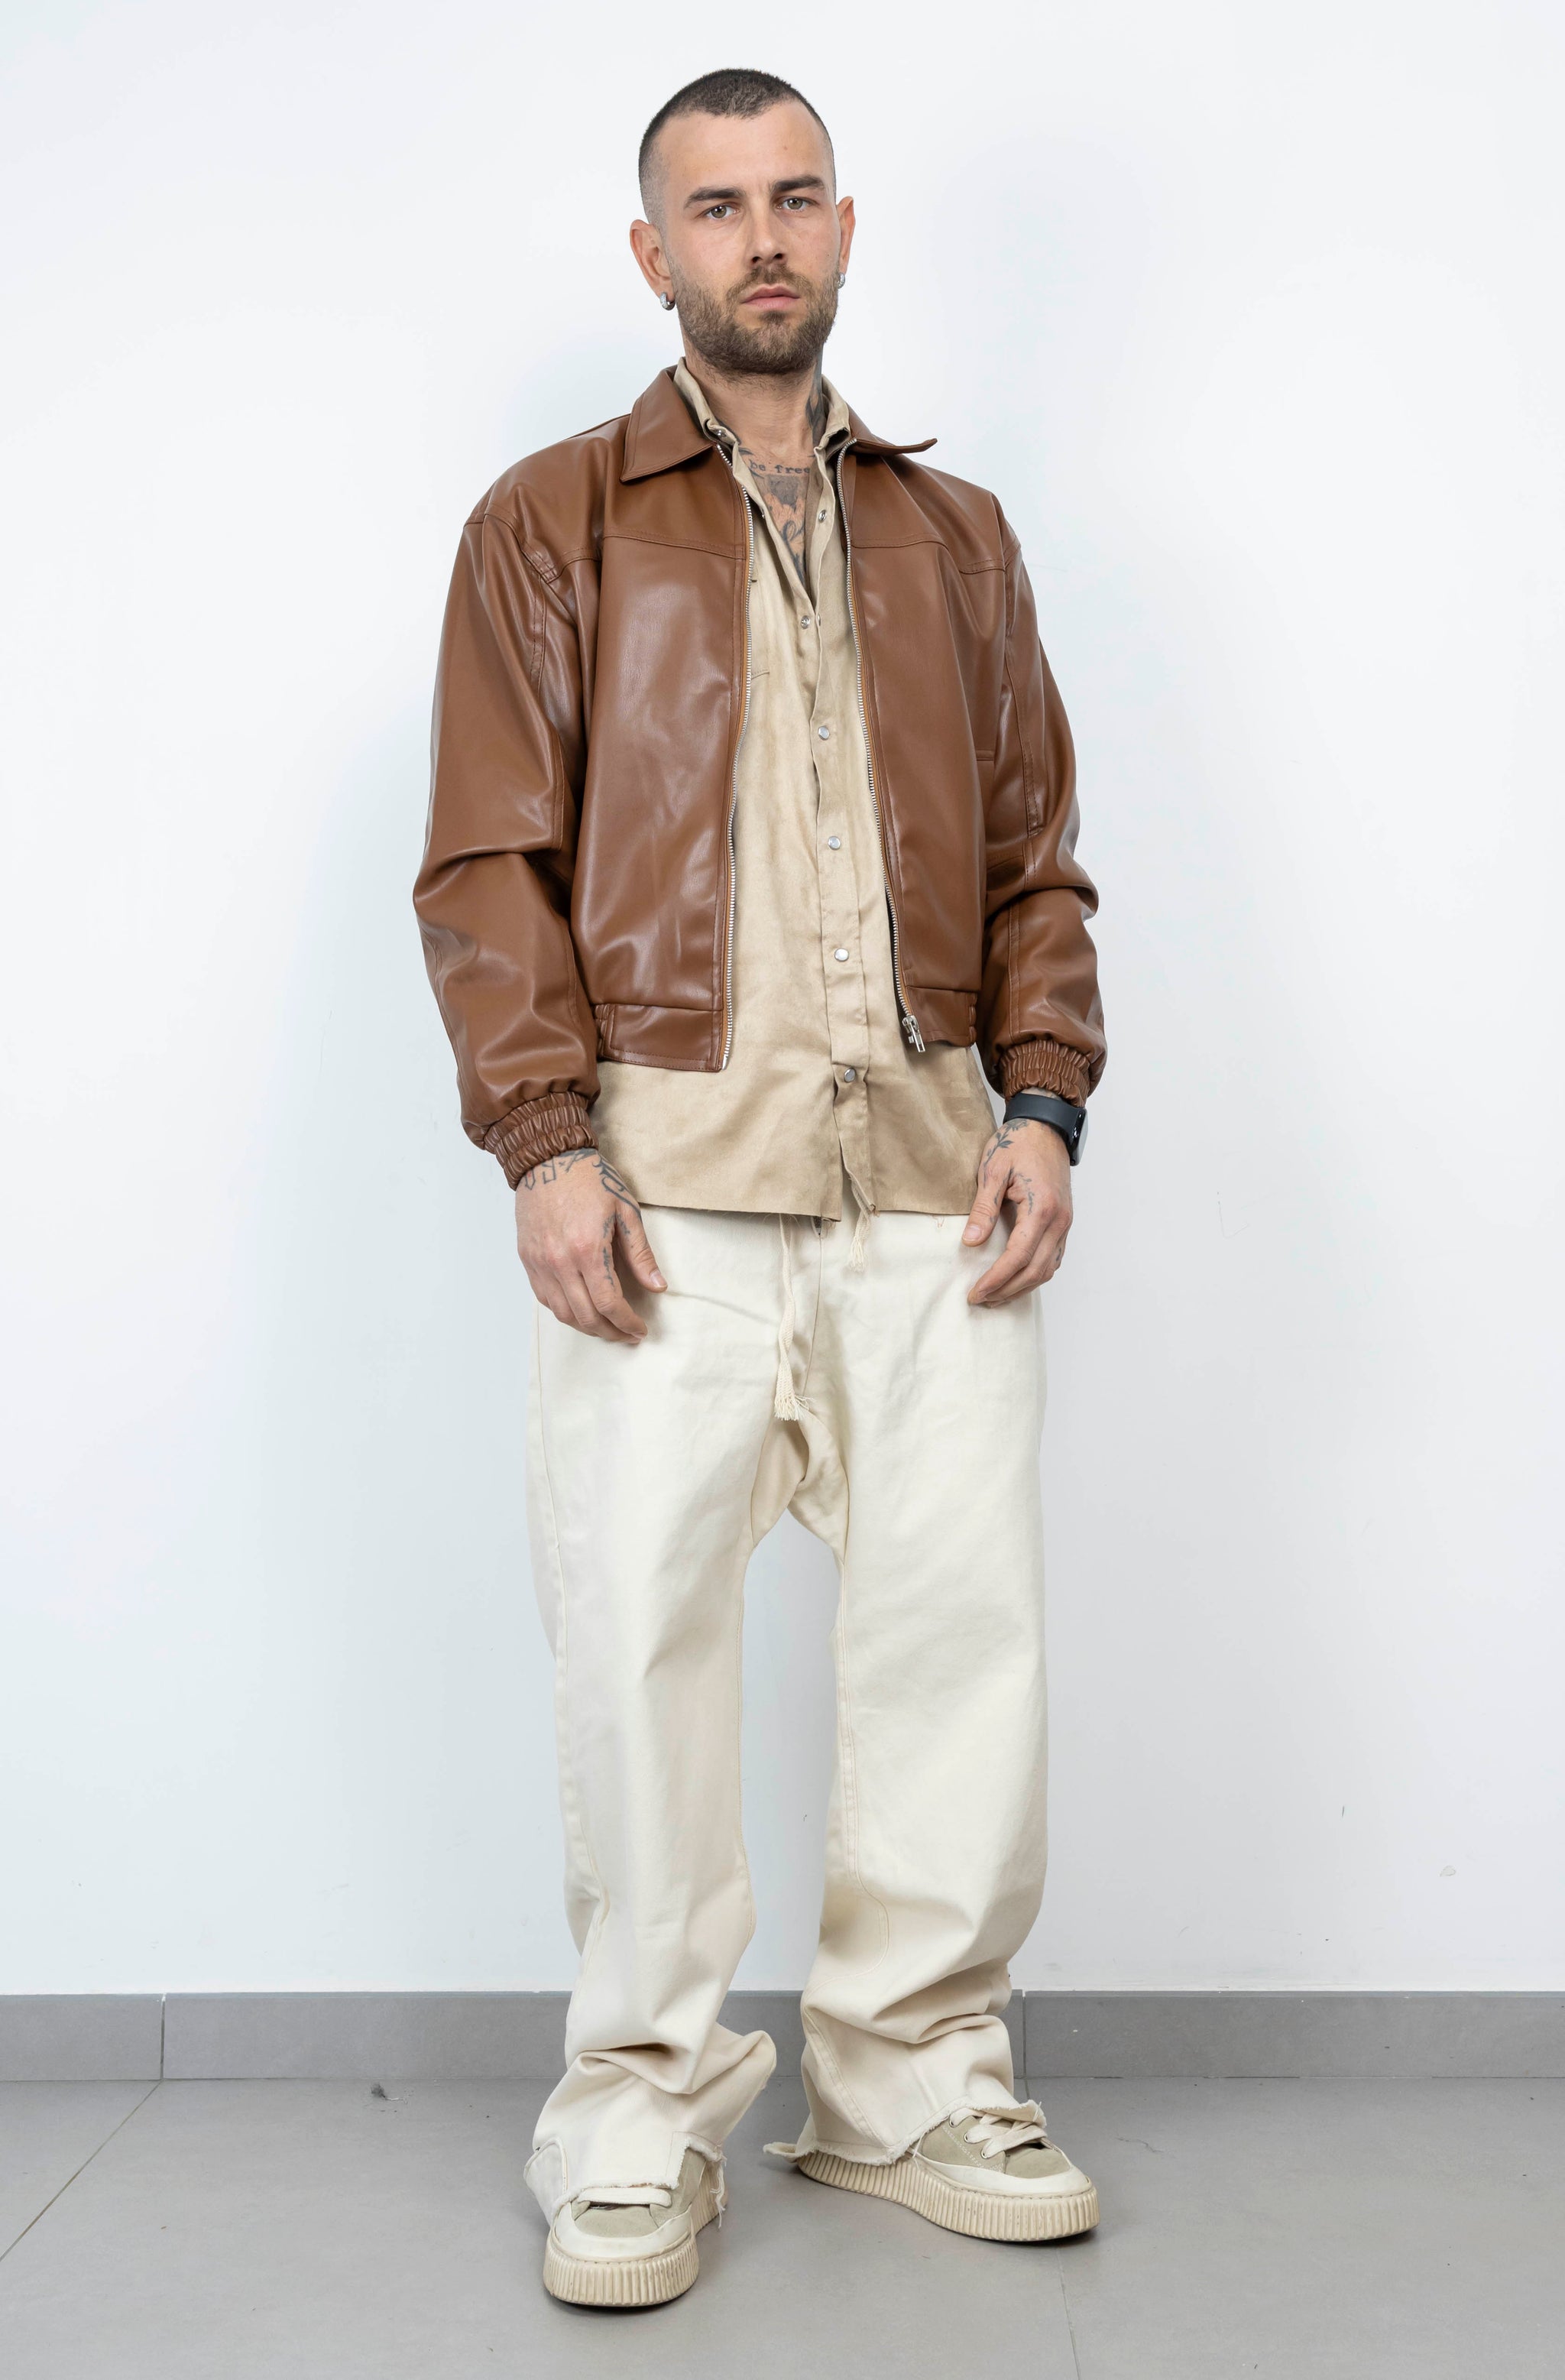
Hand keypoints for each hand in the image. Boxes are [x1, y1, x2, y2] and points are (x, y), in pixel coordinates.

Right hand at [514, 1146, 664, 1341]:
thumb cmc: (590, 1180)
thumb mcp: (626, 1211)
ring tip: (607, 1327)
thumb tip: (658, 1287)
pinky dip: (565, 1312)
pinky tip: (581, 1310)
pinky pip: (545, 1299)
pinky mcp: (528, 1259)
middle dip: (610, 1332)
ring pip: (563, 1313)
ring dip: (587, 1327)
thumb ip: (641, 1254)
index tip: (640, 1329)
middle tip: (627, 1335)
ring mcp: (539, 1262)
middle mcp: (560, 1261)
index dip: (627, 1323)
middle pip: (585, 1316)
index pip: (609, 1303)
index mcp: (587, 1248)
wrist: (548, 1159)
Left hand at [962, 1118, 1072, 1304]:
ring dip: (1022, 1287)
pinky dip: (1035, 1274)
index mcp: (1042, 1209)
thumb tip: (971, 1242)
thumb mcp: (992, 1170)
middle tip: (980, 1299)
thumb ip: (983, 1208)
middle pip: (1035, 1270)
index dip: (996, 1279)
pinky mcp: (1064, 1222)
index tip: (976, 1293)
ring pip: (1048, 1269)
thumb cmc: (1018, 1143)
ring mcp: (1065, 1223)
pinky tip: (1016, 1280)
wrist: (1045, 1126)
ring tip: (995, 1296)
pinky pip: (1053, 1258)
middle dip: (1007, 1290)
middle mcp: (1059, 1221)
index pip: (1018, 1257)